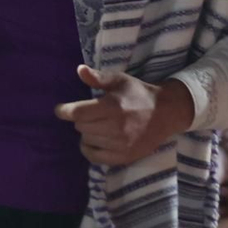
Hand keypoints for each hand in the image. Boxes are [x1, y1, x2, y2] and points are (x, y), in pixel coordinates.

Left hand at [55, 65, 193, 166]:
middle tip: (89, 113)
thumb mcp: (120, 80)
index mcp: (113, 107)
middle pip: (81, 127)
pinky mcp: (125, 156)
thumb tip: (79, 70)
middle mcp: (116, 127)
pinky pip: (96, 157)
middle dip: (80, 119)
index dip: (65, 111)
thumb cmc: (139, 94)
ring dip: (86, 133)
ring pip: (87, 141)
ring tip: (96, 125)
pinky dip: (89, 149)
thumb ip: (98, 77)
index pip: (79, 113)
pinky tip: (93, 141)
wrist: (167, 113)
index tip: (60, 110)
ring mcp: (121, 145)